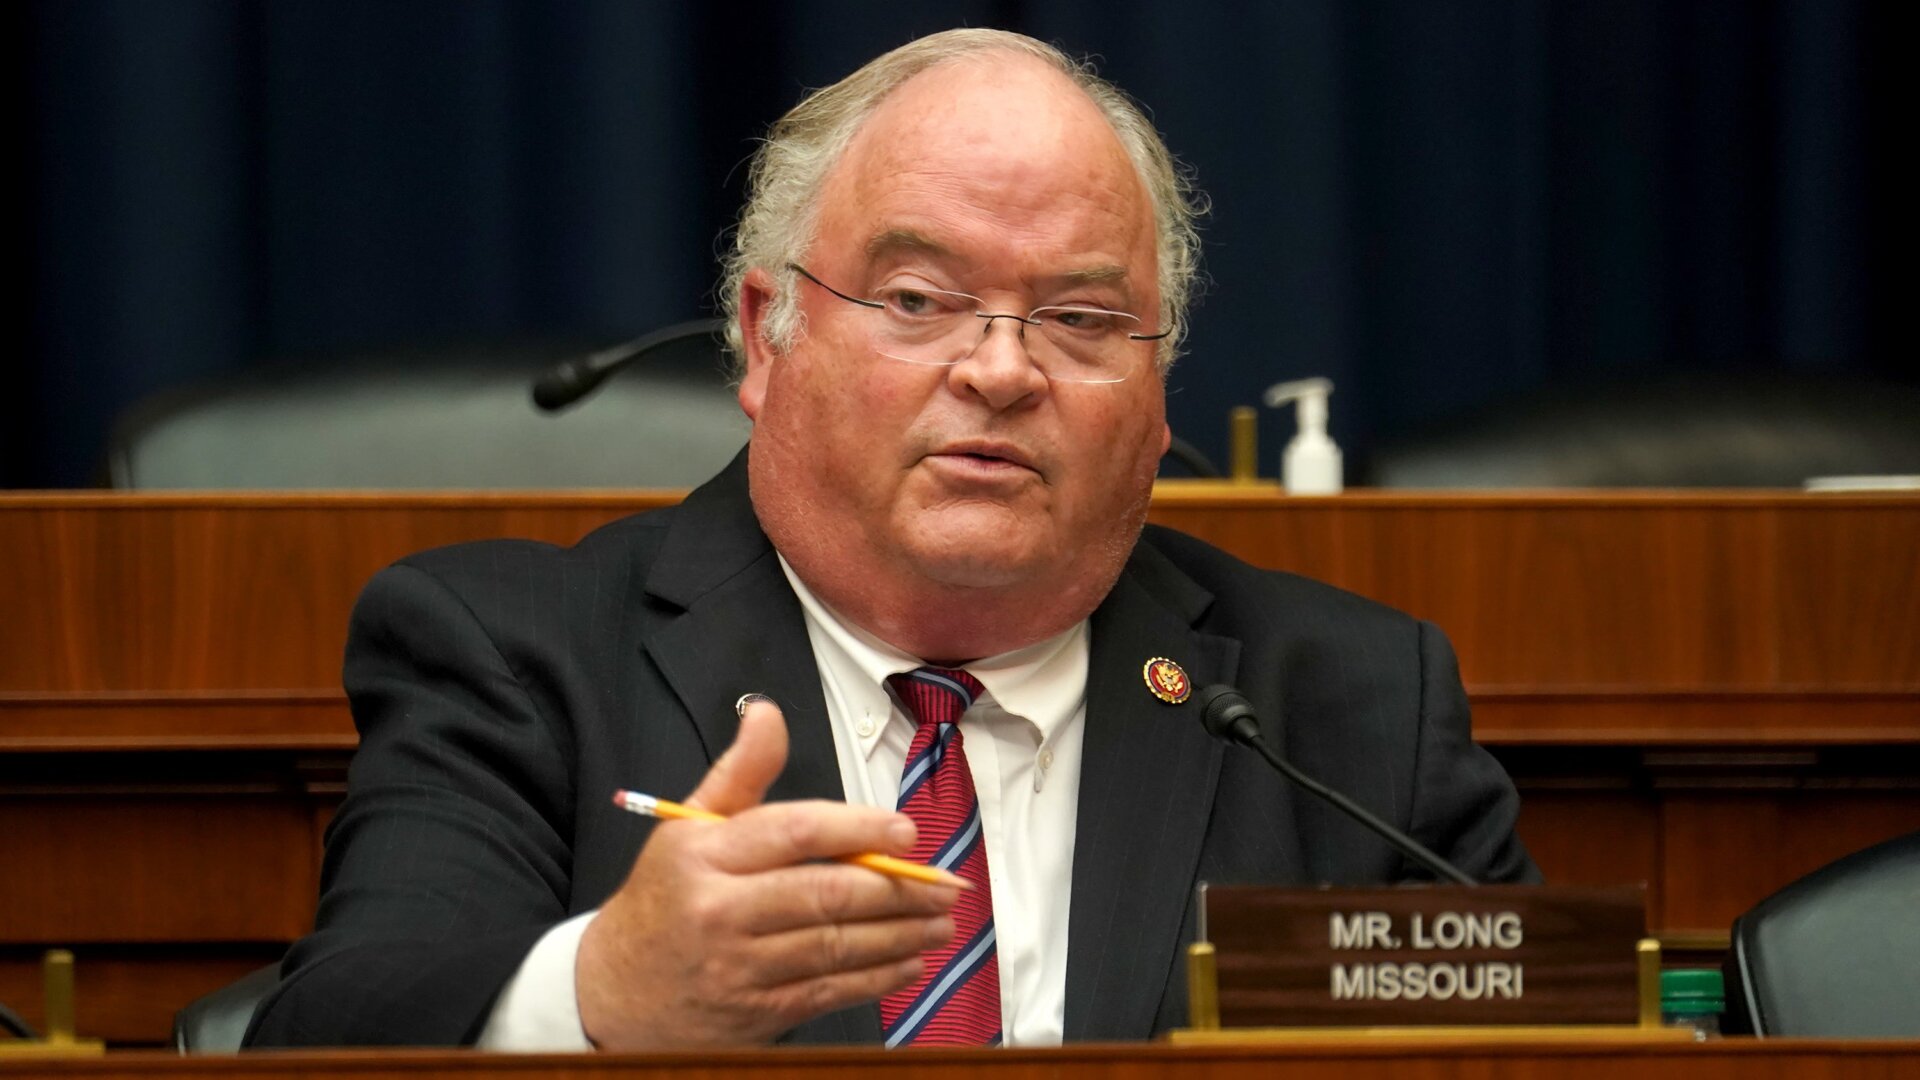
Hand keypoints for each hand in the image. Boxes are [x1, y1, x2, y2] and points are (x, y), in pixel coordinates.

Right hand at [576, 697, 958, 1048]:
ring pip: (835, 947)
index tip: (905, 831)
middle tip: (944, 884)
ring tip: (940, 921)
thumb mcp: (686, 827)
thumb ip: (740, 772)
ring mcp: (737, 967)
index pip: (793, 831)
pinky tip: (909, 961)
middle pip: (825, 894)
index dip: (857, 829)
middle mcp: (719, 910)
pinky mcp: (754, 1011)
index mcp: (703, 854)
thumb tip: (768, 712)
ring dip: (900, 935)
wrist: (612, 992)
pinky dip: (877, 978)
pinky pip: (829, 992)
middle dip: (897, 890)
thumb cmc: (664, 898)